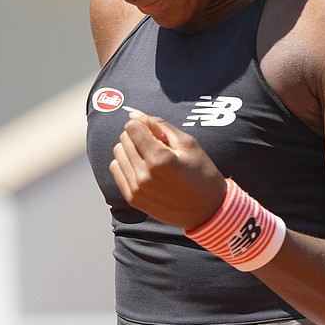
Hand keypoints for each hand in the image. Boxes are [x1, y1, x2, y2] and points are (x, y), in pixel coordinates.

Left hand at [110, 109, 226, 229]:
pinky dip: (126, 164)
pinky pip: (116, 171)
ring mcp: (137, 189)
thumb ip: (160, 126)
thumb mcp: (188, 144)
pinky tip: (142, 167)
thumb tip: (134, 113)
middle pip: (124, 139)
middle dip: (137, 135)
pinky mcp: (133, 199)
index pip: (133, 128)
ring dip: (130, 149)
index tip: (154, 129)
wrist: (208, 211)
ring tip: (149, 155)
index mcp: (159, 160)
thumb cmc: (202, 174)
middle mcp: (144, 176)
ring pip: (118, 154)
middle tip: (156, 143)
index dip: (143, 123)